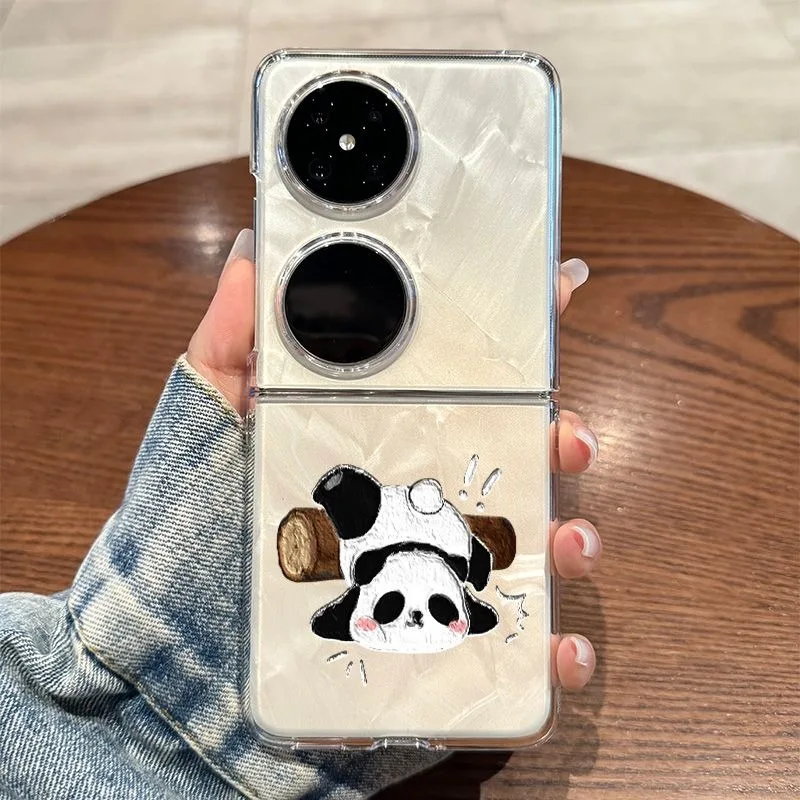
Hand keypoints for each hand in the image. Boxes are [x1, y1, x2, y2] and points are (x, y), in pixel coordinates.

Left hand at [188, 230, 600, 690]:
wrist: (172, 666)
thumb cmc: (184, 542)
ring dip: (572, 537)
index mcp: (375, 442)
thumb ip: (227, 348)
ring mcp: (431, 574)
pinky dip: (554, 650)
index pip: (457, 382)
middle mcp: (413, 502)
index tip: (559, 292)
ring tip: (568, 542)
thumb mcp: (204, 431)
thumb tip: (252, 260)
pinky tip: (559, 647)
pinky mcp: (438, 646)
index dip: (512, 340)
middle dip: (559, 437)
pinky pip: (512, 648)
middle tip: (564, 436)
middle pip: (512, 459)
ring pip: (528, 547)